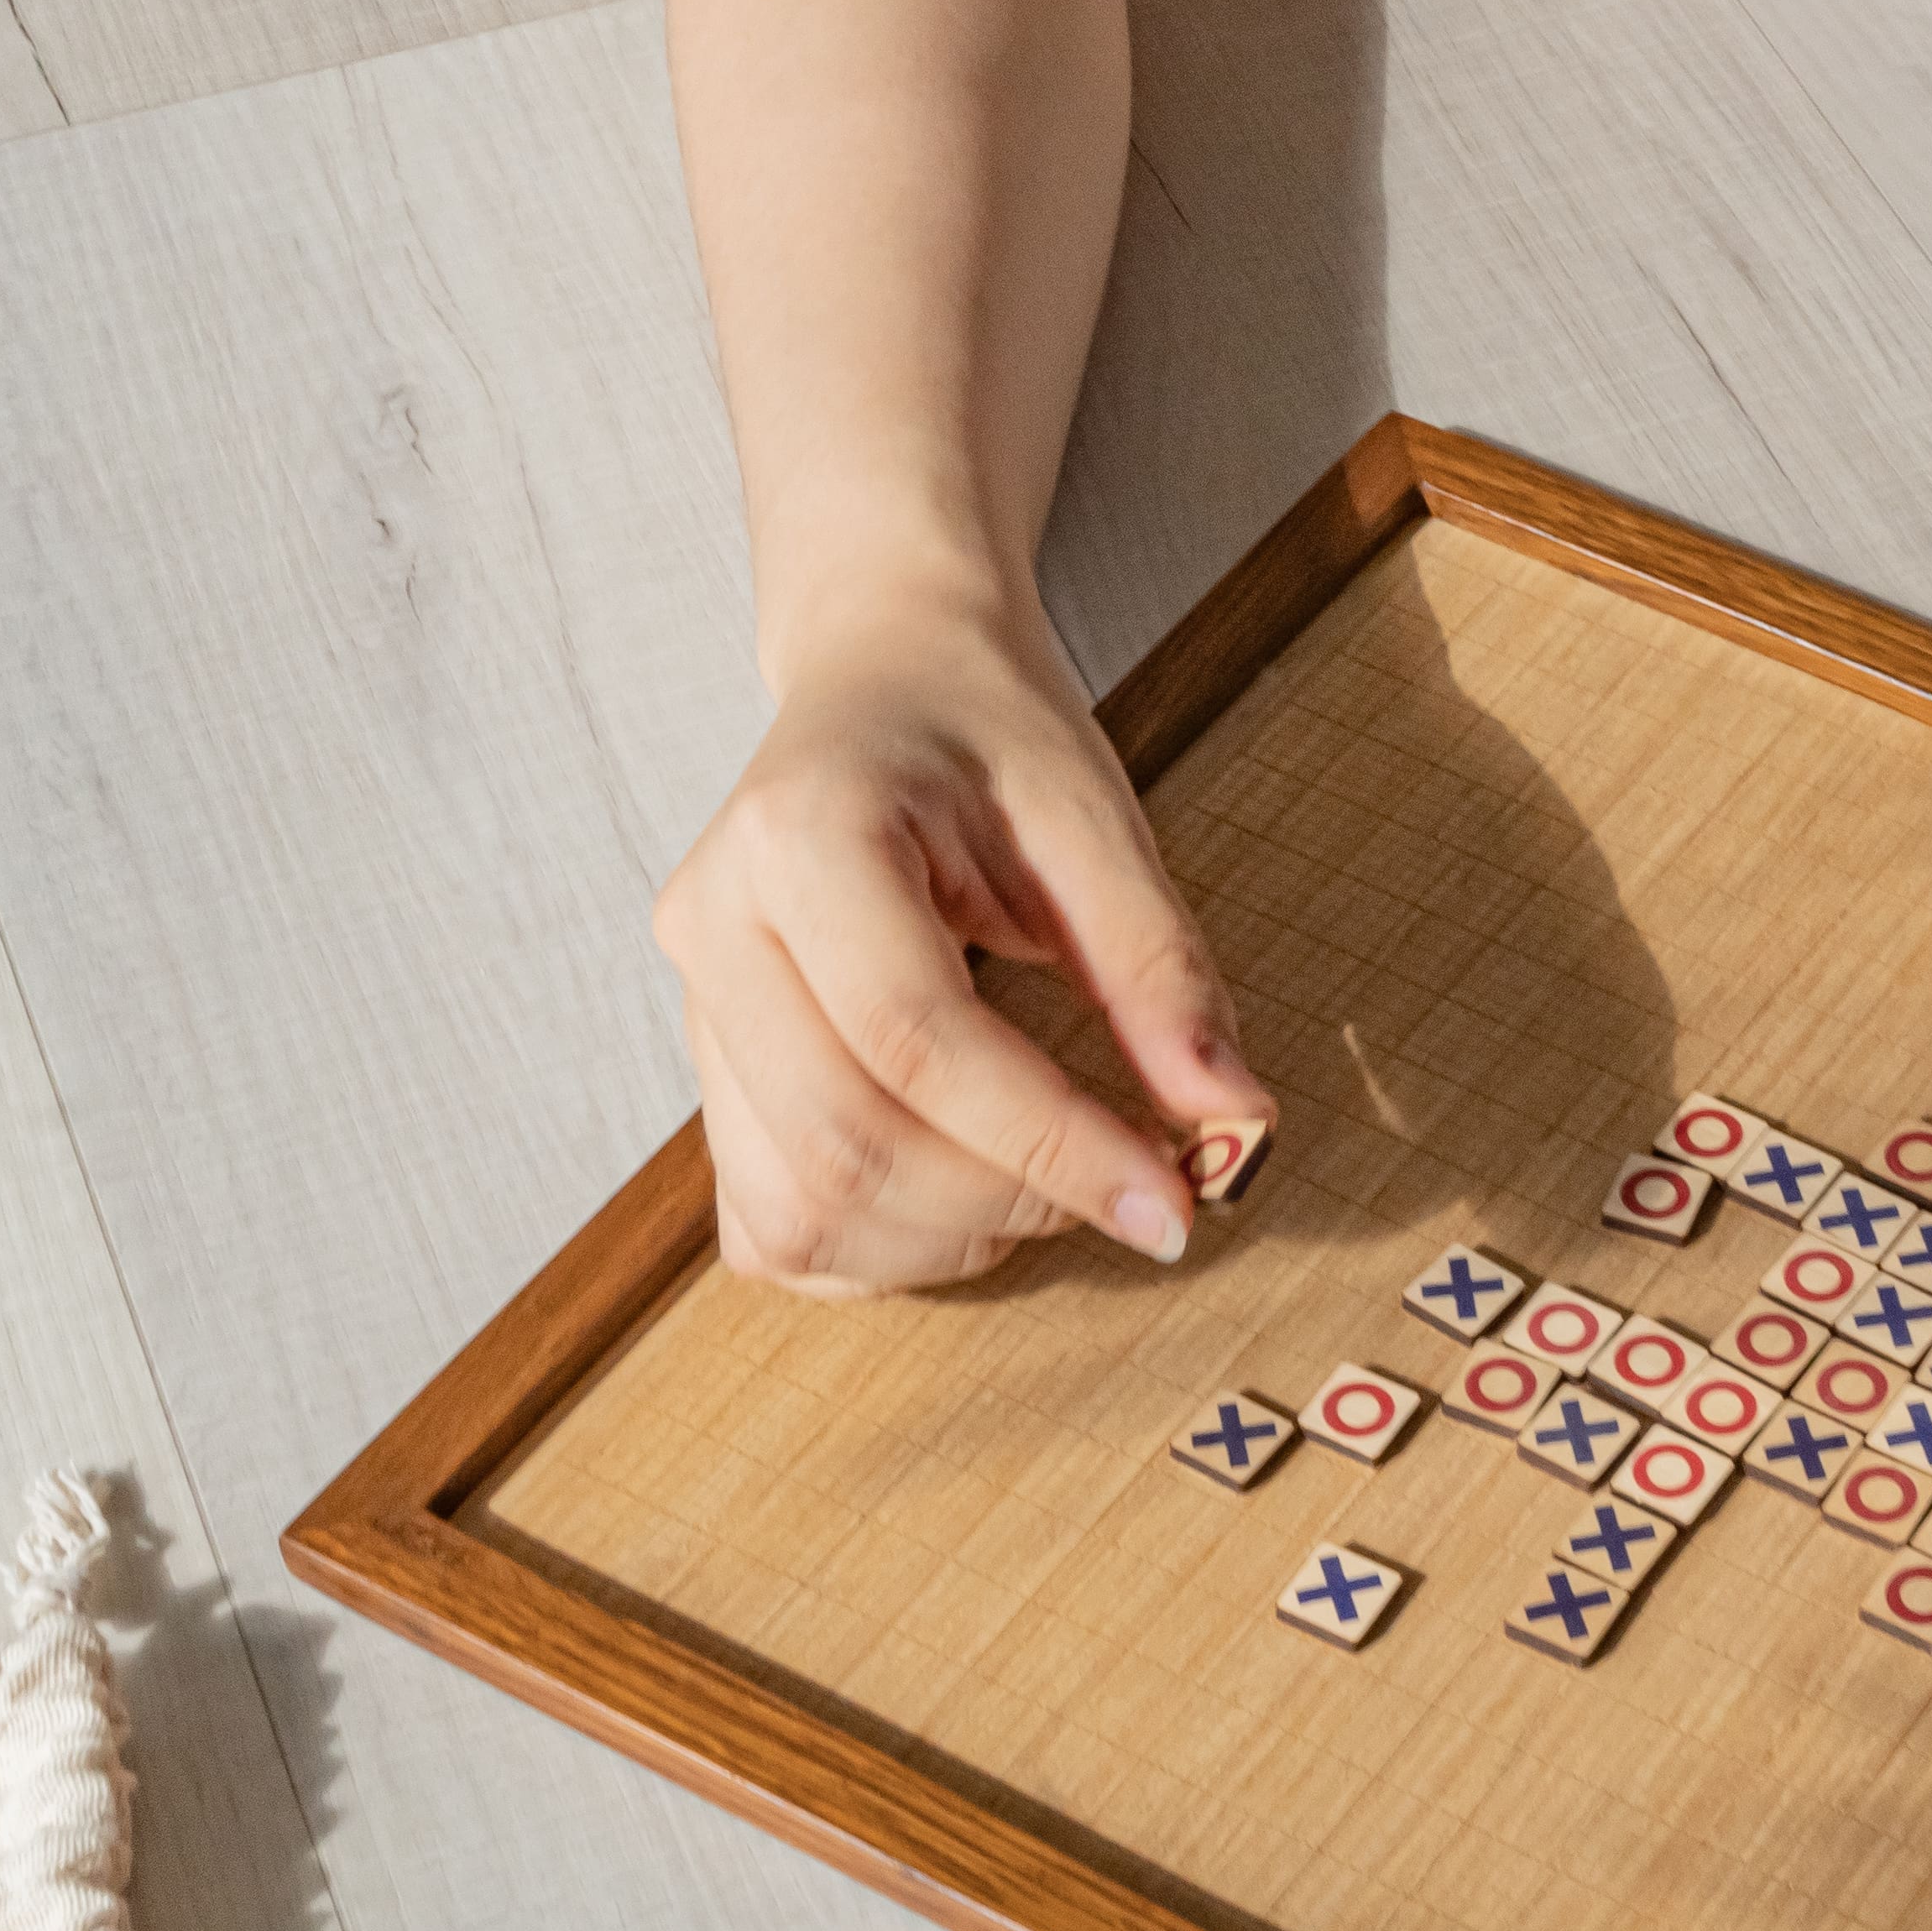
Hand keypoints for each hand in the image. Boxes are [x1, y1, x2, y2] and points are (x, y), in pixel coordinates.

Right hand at [655, 576, 1269, 1292]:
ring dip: (948, 1243)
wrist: (888, 680)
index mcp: (802, 834)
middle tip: (1126, 1188)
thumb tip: (1235, 1123)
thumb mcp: (1095, 822)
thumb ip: (1162, 973)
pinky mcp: (710, 1069)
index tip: (1171, 1204)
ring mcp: (696, 1007)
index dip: (1051, 1145)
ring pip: (799, 1209)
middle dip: (1007, 1204)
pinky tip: (963, 1202)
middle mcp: (716, 924)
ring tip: (1047, 1187)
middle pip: (846, 1145)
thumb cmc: (988, 738)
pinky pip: (772, 1223)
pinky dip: (880, 1251)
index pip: (918, 1039)